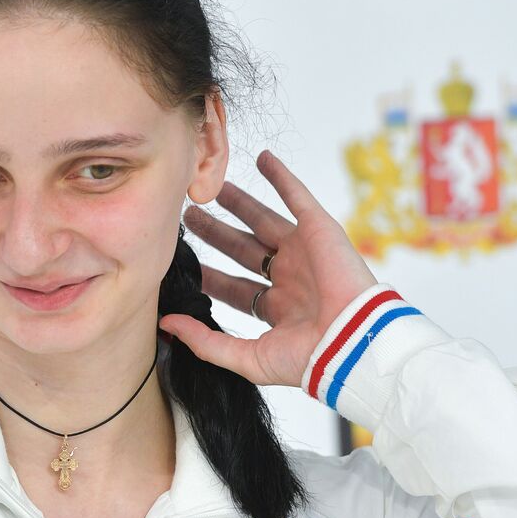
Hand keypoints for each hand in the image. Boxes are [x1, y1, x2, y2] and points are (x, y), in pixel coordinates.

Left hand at [157, 149, 378, 387]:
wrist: (350, 341)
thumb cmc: (306, 358)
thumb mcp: (247, 358)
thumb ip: (205, 342)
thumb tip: (166, 325)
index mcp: (277, 310)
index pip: (234, 288)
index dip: (210, 276)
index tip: (183, 265)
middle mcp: (289, 279)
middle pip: (243, 250)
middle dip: (217, 234)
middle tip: (189, 218)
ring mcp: (303, 253)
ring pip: (264, 221)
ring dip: (240, 204)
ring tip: (214, 189)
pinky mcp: (319, 230)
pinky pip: (297, 196)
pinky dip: (281, 176)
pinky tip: (262, 159)